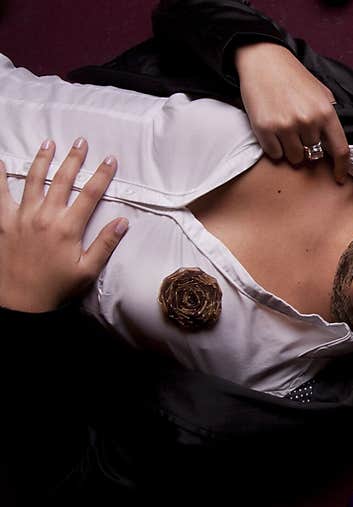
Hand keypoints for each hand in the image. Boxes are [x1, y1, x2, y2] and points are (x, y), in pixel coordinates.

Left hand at [0, 138, 128, 312]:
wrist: (20, 301)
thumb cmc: (56, 288)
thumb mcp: (87, 271)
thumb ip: (104, 244)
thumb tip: (123, 222)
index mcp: (67, 228)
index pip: (89, 194)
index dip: (101, 175)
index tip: (110, 159)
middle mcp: (44, 217)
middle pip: (62, 181)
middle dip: (73, 159)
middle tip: (81, 142)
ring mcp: (21, 217)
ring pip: (33, 181)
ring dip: (42, 160)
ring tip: (49, 144)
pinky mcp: (3, 222)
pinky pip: (0, 194)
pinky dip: (0, 177)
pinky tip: (2, 163)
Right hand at [235, 42, 349, 182]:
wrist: (262, 59)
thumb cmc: (292, 75)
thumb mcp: (320, 91)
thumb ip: (329, 114)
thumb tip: (334, 140)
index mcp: (326, 112)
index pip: (340, 150)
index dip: (341, 168)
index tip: (339, 178)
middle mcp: (308, 121)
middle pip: (313, 156)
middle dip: (308, 148)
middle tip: (298, 132)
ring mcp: (285, 126)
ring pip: (294, 158)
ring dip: (291, 150)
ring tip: (285, 130)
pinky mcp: (265, 129)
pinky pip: (275, 154)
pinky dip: (274, 148)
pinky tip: (273, 130)